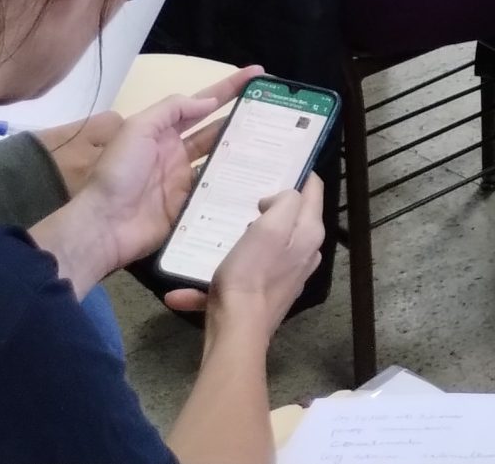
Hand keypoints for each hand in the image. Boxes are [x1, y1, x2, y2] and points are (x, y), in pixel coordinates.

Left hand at [35, 67, 258, 288]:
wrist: (103, 226)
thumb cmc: (119, 172)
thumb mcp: (138, 128)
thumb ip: (172, 109)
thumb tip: (210, 101)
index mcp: (164, 133)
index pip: (203, 104)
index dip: (229, 88)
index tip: (259, 76)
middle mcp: (178, 154)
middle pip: (218, 132)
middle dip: (245, 120)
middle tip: (279, 115)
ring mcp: (185, 182)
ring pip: (222, 162)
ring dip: (245, 153)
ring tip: (279, 146)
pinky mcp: (191, 208)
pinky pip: (218, 194)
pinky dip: (236, 187)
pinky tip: (262, 182)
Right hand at [166, 176, 325, 330]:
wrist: (237, 331)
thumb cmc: (252, 273)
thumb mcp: (271, 226)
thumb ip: (285, 203)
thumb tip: (279, 199)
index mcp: (309, 234)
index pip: (313, 191)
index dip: (299, 174)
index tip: (278, 163)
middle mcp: (304, 254)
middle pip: (290, 219)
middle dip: (269, 206)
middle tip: (244, 195)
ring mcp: (285, 277)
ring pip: (263, 248)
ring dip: (240, 243)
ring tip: (218, 233)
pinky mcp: (263, 297)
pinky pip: (238, 280)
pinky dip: (213, 283)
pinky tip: (181, 292)